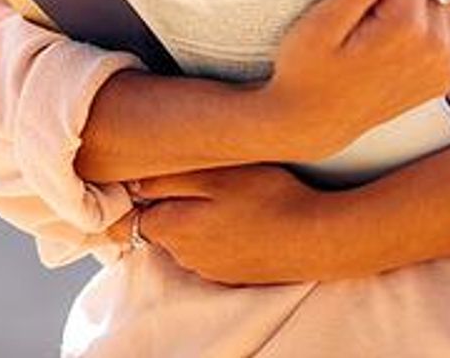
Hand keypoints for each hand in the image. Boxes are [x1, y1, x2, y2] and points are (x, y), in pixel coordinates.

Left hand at [123, 165, 329, 285]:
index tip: (156, 178)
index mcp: (175, 230)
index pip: (134, 218)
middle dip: (171, 205)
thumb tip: (135, 186)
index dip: (142, 195)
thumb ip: (168, 180)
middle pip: (162, 227)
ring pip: (188, 239)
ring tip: (227, 194)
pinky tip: (243, 216)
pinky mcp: (234, 275)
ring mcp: (212, 270)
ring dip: (197, 219)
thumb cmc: (267, 198)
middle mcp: (187, 257)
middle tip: (201, 178)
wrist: (315, 239)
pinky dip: (219, 234)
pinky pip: (213, 250)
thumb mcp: (214, 174)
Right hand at [260, 0, 449, 161]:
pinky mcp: (445, 74)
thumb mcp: (318, 25)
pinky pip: (448, 20)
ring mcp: (445, 64)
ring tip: (378, 11)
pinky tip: (392, 30)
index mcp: (406, 28)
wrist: (314, 124)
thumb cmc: (307, 72)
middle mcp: (436, 46)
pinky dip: (424, 14)